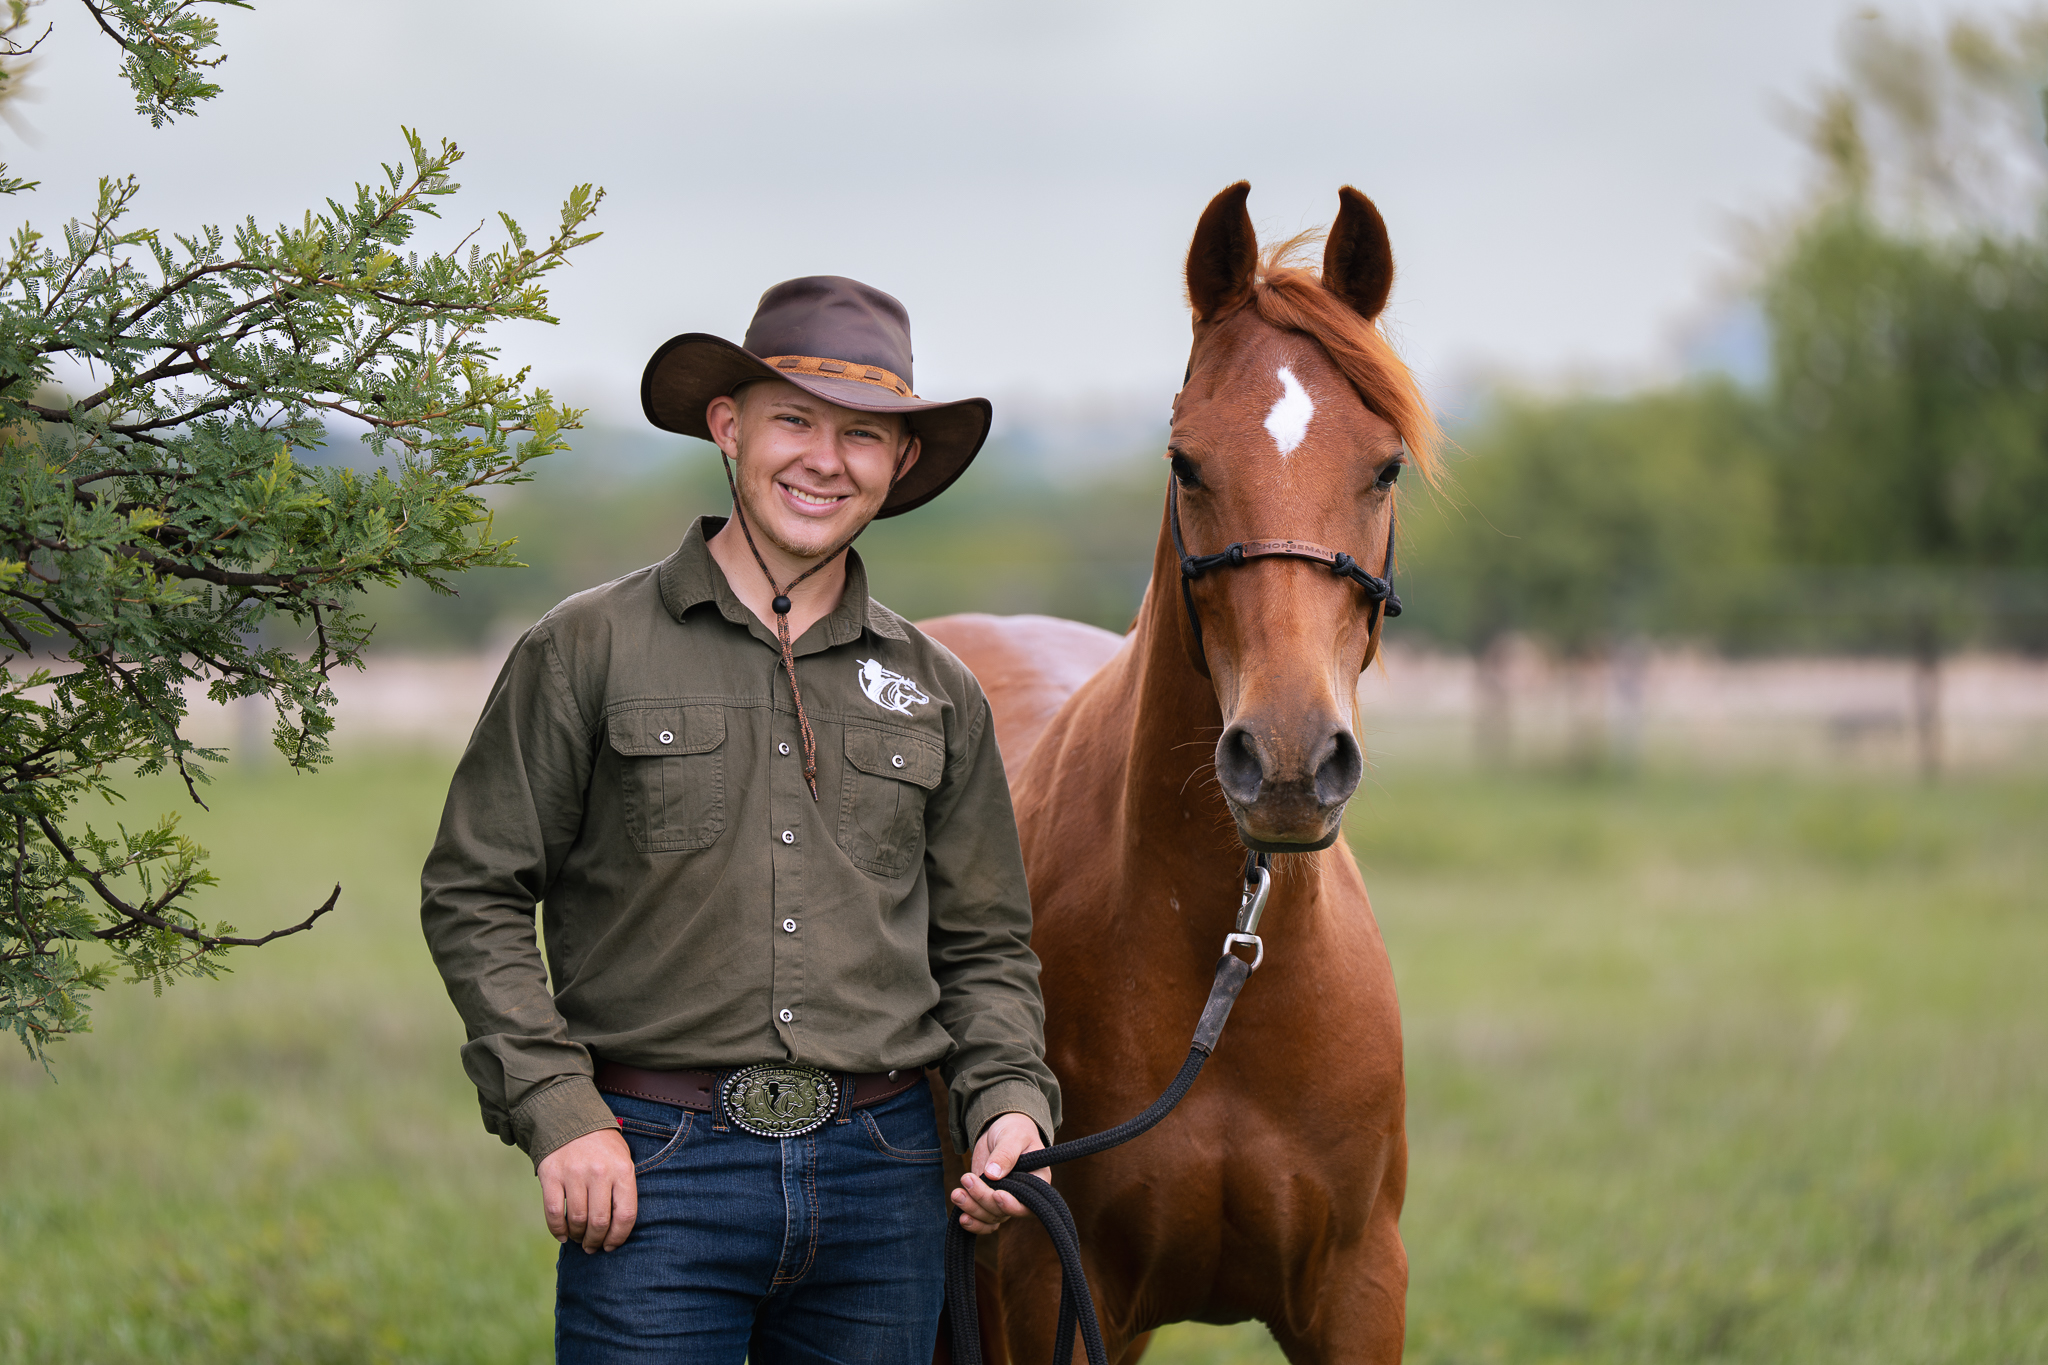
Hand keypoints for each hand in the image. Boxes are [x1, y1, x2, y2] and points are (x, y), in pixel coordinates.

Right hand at [538, 1126, 637, 1252]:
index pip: (625, 1215)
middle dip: (595, 1241)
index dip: (618, 1237)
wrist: (572, 1119)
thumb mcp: (622, 1161)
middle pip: (599, 1222)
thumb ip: (622, 1190)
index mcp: (622, 1170)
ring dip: (578, 1236)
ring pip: (576, 1219)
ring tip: (579, 1238)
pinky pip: (553, 1212)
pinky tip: (563, 1235)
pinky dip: (557, 1229)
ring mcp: (574, 1173)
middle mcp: (599, 1172)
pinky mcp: (551, 1174)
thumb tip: (616, 1230)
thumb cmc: (603, 1148)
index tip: (611, 1246)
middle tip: (592, 1247)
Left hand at [950, 1111, 1048, 1234]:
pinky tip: (960, 1217)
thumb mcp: (1013, 1136)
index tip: (997, 1194)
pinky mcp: (990, 1201)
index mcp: (1038, 1182)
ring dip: (972, 1209)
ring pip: (991, 1216)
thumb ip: (1006, 1153)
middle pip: (1004, 1211)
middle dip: (983, 1198)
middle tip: (967, 1179)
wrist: (1000, 1131)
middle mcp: (1023, 1197)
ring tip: (956, 1194)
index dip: (1013, 1205)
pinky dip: (973, 1222)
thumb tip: (993, 1173)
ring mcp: (1005, 1200)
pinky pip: (984, 1220)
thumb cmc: (1014, 1130)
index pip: (1029, 1204)